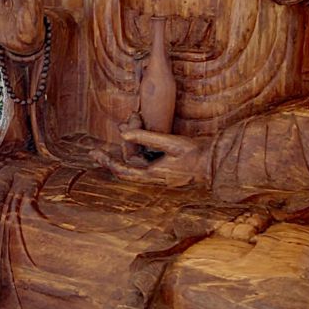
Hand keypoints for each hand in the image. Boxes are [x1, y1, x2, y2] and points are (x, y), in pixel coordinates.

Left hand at [97, 128, 213, 189]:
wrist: (214, 162)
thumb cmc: (195, 152)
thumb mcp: (170, 142)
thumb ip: (146, 136)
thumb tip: (123, 131)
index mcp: (152, 174)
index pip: (122, 171)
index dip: (107, 162)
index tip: (95, 153)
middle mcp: (153, 177)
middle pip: (125, 170)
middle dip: (110, 159)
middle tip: (94, 151)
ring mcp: (158, 175)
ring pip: (134, 166)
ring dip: (122, 154)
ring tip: (110, 144)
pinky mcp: (164, 170)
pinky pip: (143, 163)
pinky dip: (134, 154)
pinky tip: (131, 144)